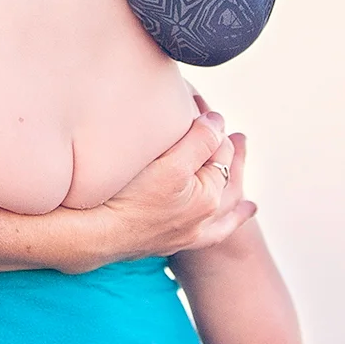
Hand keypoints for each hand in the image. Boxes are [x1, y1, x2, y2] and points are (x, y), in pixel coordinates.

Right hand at [93, 112, 255, 263]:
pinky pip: (216, 231)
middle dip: (225, 149)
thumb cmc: (131, 199)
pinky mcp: (173, 240)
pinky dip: (233, 219)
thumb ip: (199, 141)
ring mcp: (190, 231)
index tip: (199, 104)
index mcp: (208, 196)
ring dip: (234, 180)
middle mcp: (205, 217)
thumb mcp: (171, 165)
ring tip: (243, 158)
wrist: (99, 235)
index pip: (220, 151)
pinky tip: (245, 211)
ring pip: (224, 201)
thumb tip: (218, 122)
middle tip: (229, 129)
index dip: (211, 125)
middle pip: (223, 175)